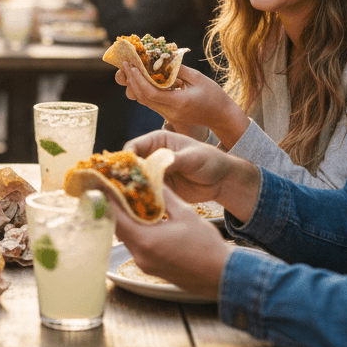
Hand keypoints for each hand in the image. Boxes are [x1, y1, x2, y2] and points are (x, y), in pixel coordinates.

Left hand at [105, 187, 230, 298]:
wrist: (221, 275)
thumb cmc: (207, 246)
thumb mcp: (186, 214)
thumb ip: (164, 196)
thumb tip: (151, 180)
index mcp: (146, 241)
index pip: (117, 217)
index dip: (108, 199)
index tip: (102, 184)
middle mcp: (140, 255)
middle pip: (118, 227)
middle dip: (115, 208)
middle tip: (113, 189)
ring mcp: (145, 264)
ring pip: (126, 237)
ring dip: (125, 219)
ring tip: (127, 200)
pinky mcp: (151, 267)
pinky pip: (136, 245)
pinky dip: (135, 230)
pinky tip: (142, 219)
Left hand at [117, 62, 248, 146]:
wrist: (221, 116)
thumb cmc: (213, 95)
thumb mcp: (197, 77)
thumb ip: (178, 69)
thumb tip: (161, 57)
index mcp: (178, 102)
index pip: (150, 92)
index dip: (138, 78)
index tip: (132, 65)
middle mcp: (170, 111)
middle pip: (142, 97)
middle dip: (132, 80)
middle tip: (126, 64)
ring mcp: (168, 115)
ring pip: (144, 101)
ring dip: (135, 85)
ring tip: (131, 69)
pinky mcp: (168, 115)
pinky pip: (151, 102)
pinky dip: (144, 90)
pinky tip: (143, 77)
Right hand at [125, 130, 261, 217]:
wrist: (222, 181)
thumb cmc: (210, 161)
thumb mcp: (192, 158)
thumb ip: (173, 160)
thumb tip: (155, 164)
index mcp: (157, 140)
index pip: (134, 146)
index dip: (126, 158)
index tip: (124, 171)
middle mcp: (152, 155)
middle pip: (131, 165)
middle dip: (126, 176)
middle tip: (124, 188)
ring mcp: (155, 173)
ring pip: (136, 181)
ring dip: (133, 189)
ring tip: (131, 199)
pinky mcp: (159, 189)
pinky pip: (146, 193)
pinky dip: (143, 199)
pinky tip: (141, 206)